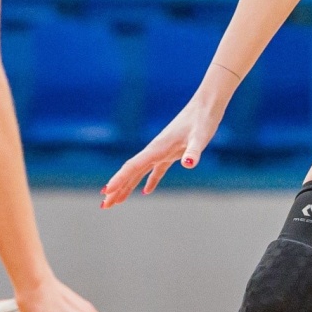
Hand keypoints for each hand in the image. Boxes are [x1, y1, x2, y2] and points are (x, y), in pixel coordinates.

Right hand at [101, 92, 225, 206]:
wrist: (206, 105)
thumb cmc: (202, 120)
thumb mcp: (200, 137)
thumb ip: (193, 151)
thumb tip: (188, 164)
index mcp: (157, 148)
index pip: (132, 166)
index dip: (119, 179)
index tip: (106, 192)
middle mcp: (155, 150)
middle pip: (131, 172)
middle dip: (117, 189)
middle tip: (104, 206)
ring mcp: (162, 151)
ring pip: (140, 172)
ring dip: (128, 186)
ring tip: (117, 201)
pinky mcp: (172, 152)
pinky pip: (156, 170)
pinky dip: (150, 181)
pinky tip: (147, 191)